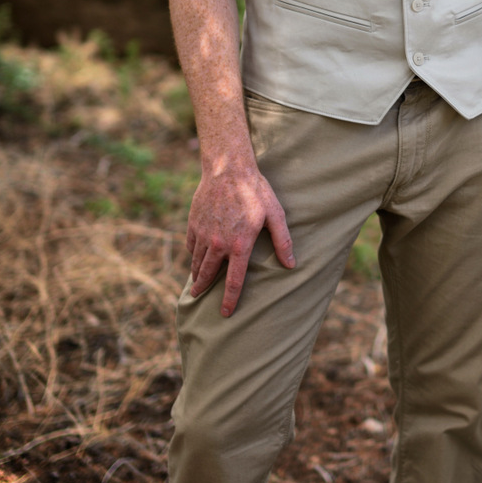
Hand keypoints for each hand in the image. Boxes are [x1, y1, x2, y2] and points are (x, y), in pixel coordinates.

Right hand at [186, 161, 294, 316]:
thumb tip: (291, 264)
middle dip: (204, 289)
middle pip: (208, 274)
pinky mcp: (194, 223)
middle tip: (199, 298)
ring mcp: (203, 233)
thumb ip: (283, 241)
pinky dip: (192, 254)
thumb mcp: (275, 215)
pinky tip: (194, 257)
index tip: (225, 313)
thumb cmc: (256, 191)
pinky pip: (190, 245)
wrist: (228, 169)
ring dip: (196, 274)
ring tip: (196, 283)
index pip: (234, 281)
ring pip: (197, 261)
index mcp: (240, 245)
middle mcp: (218, 243)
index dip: (230, 300)